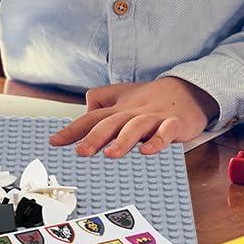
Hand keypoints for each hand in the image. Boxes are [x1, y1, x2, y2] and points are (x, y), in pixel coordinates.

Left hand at [48, 78, 218, 157]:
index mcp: (120, 107)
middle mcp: (134, 111)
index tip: (54, 141)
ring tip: (111, 154)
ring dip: (123, 140)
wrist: (189, 90)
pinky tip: (148, 151)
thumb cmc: (152, 98)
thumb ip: (102, 104)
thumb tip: (82, 115)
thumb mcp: (123, 96)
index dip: (73, 129)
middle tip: (81, 152)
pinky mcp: (175, 123)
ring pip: (137, 127)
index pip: (92, 117)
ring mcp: (154, 117)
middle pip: (112, 122)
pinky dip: (157, 141)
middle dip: (95, 137)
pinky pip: (166, 132)